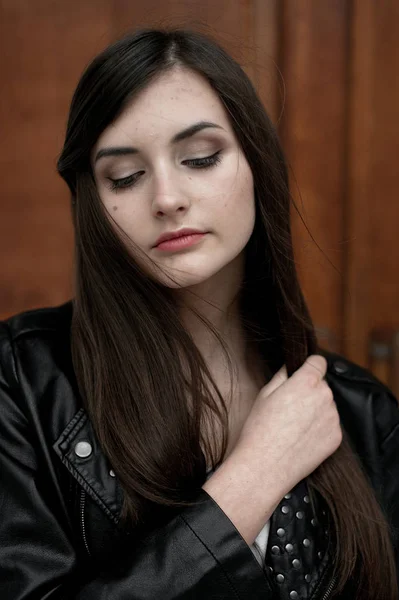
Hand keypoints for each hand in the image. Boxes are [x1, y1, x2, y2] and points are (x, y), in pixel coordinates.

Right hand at [234, 355, 341, 494]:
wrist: (266, 465)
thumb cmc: (260, 429)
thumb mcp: (265, 394)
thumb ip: (283, 375)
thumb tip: (292, 367)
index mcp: (307, 382)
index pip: (318, 362)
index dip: (309, 366)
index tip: (303, 373)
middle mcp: (325, 397)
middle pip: (322, 385)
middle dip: (310, 390)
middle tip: (291, 406)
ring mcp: (333, 418)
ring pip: (327, 405)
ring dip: (316, 409)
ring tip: (295, 425)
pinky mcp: (336, 437)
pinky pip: (330, 424)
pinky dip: (320, 428)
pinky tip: (302, 438)